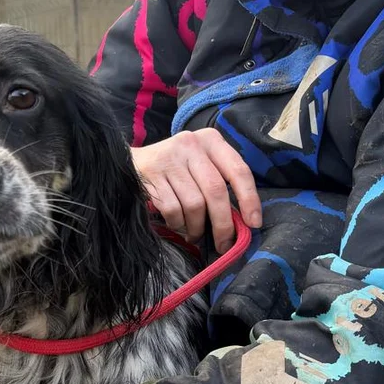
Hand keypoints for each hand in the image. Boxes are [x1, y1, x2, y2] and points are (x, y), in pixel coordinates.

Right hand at [132, 128, 261, 249]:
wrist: (130, 163)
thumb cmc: (176, 169)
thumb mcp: (201, 163)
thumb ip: (221, 182)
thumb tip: (243, 221)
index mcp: (211, 140)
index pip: (238, 170)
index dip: (249, 199)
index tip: (253, 224)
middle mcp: (191, 144)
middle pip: (216, 191)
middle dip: (223, 224)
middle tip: (224, 244)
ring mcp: (169, 158)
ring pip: (194, 204)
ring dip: (196, 227)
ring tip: (194, 234)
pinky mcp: (151, 174)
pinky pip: (173, 210)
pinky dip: (177, 223)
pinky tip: (177, 224)